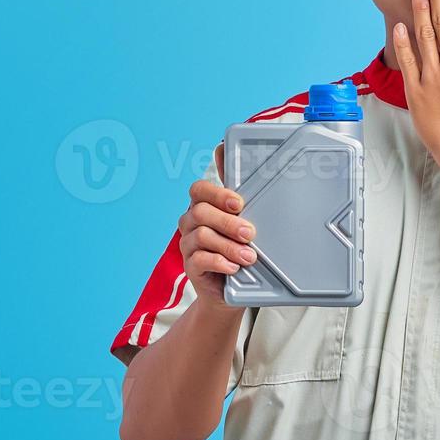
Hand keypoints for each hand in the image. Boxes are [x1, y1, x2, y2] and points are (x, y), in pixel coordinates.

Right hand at [177, 144, 256, 306]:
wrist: (229, 290)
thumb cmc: (238, 247)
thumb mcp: (243, 219)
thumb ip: (238, 191)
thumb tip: (228, 149)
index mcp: (203, 206)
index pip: (199, 190)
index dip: (218, 194)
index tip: (239, 203)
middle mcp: (191, 223)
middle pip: (201, 212)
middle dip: (228, 222)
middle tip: (250, 233)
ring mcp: (188, 245)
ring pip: (202, 236)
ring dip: (229, 245)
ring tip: (249, 256)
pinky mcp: (191, 267)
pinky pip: (200, 260)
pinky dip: (220, 262)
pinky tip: (234, 267)